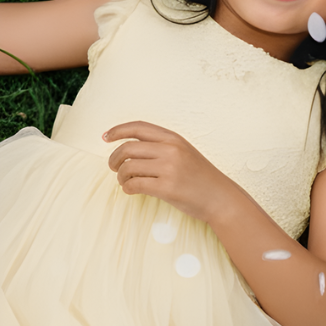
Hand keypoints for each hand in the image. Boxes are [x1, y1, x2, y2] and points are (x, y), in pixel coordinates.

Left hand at [104, 122, 232, 223]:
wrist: (220, 198)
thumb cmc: (200, 177)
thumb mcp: (184, 152)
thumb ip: (162, 146)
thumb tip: (129, 147)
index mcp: (174, 139)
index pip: (138, 127)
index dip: (118, 130)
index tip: (105, 137)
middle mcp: (171, 150)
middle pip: (127, 148)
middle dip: (114, 158)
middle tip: (114, 167)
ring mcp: (169, 169)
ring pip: (128, 167)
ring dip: (121, 176)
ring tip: (125, 182)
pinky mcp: (167, 188)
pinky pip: (135, 185)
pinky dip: (128, 188)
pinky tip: (131, 190)